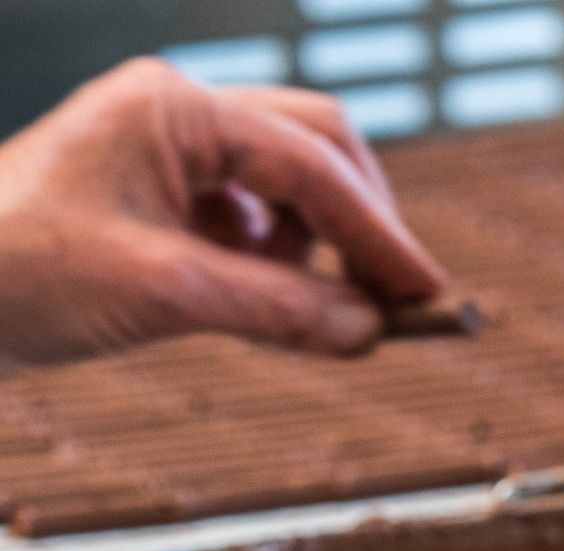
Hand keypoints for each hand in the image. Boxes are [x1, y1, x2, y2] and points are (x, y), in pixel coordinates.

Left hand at [0, 59, 443, 369]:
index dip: (380, 233)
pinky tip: (277, 305)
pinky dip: (285, 266)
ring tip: (331, 314)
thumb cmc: (21, 272)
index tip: (428, 296)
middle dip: (366, 224)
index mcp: (175, 110)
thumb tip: (371, 333)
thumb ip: (277, 310)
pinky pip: (255, 224)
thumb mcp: (164, 293)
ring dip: (326, 249)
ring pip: (292, 187)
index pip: (312, 161)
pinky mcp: (164, 199)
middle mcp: (179, 116)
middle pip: (318, 149)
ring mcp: (171, 154)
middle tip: (402, 302)